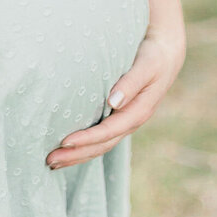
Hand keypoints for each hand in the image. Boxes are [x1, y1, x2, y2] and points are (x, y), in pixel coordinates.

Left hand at [45, 27, 184, 169]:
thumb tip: (113, 102)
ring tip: (53, 161)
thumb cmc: (154, 57)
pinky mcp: (119, 117)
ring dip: (77, 154)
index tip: (64, 142)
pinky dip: (84, 145)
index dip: (86, 139)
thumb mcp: (146, 66)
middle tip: (50, 161)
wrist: (166, 55)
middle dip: (76, 154)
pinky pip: (100, 137)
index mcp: (138, 112)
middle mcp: (130, 121)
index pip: (108, 132)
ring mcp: (125, 121)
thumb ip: (131, 83)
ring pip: (100, 145)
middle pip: (102, 145)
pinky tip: (68, 148)